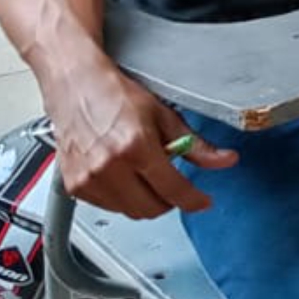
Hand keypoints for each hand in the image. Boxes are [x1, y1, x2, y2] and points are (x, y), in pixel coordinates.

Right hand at [42, 64, 235, 218]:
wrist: (76, 85)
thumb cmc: (115, 95)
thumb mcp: (164, 115)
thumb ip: (196, 145)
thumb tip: (224, 160)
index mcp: (135, 147)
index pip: (173, 191)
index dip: (193, 201)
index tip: (201, 202)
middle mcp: (109, 167)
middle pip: (151, 209)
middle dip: (168, 201)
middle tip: (171, 184)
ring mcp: (88, 179)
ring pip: (130, 212)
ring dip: (144, 201)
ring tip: (143, 173)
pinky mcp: (74, 186)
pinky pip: (108, 207)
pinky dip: (121, 199)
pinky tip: (122, 176)